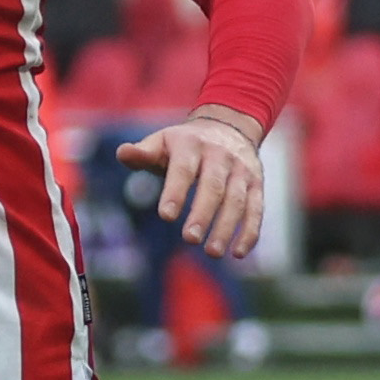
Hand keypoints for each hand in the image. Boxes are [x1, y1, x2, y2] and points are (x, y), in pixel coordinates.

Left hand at [117, 107, 266, 259]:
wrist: (229, 126)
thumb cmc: (184, 144)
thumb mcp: (162, 142)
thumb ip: (143, 153)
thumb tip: (122, 153)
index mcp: (192, 145)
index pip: (183, 170)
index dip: (175, 191)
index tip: (166, 217)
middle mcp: (220, 156)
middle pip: (213, 187)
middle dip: (203, 214)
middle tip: (190, 239)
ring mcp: (242, 170)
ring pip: (237, 200)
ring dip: (227, 228)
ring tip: (213, 253)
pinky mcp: (257, 183)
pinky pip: (256, 209)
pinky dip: (250, 232)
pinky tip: (238, 253)